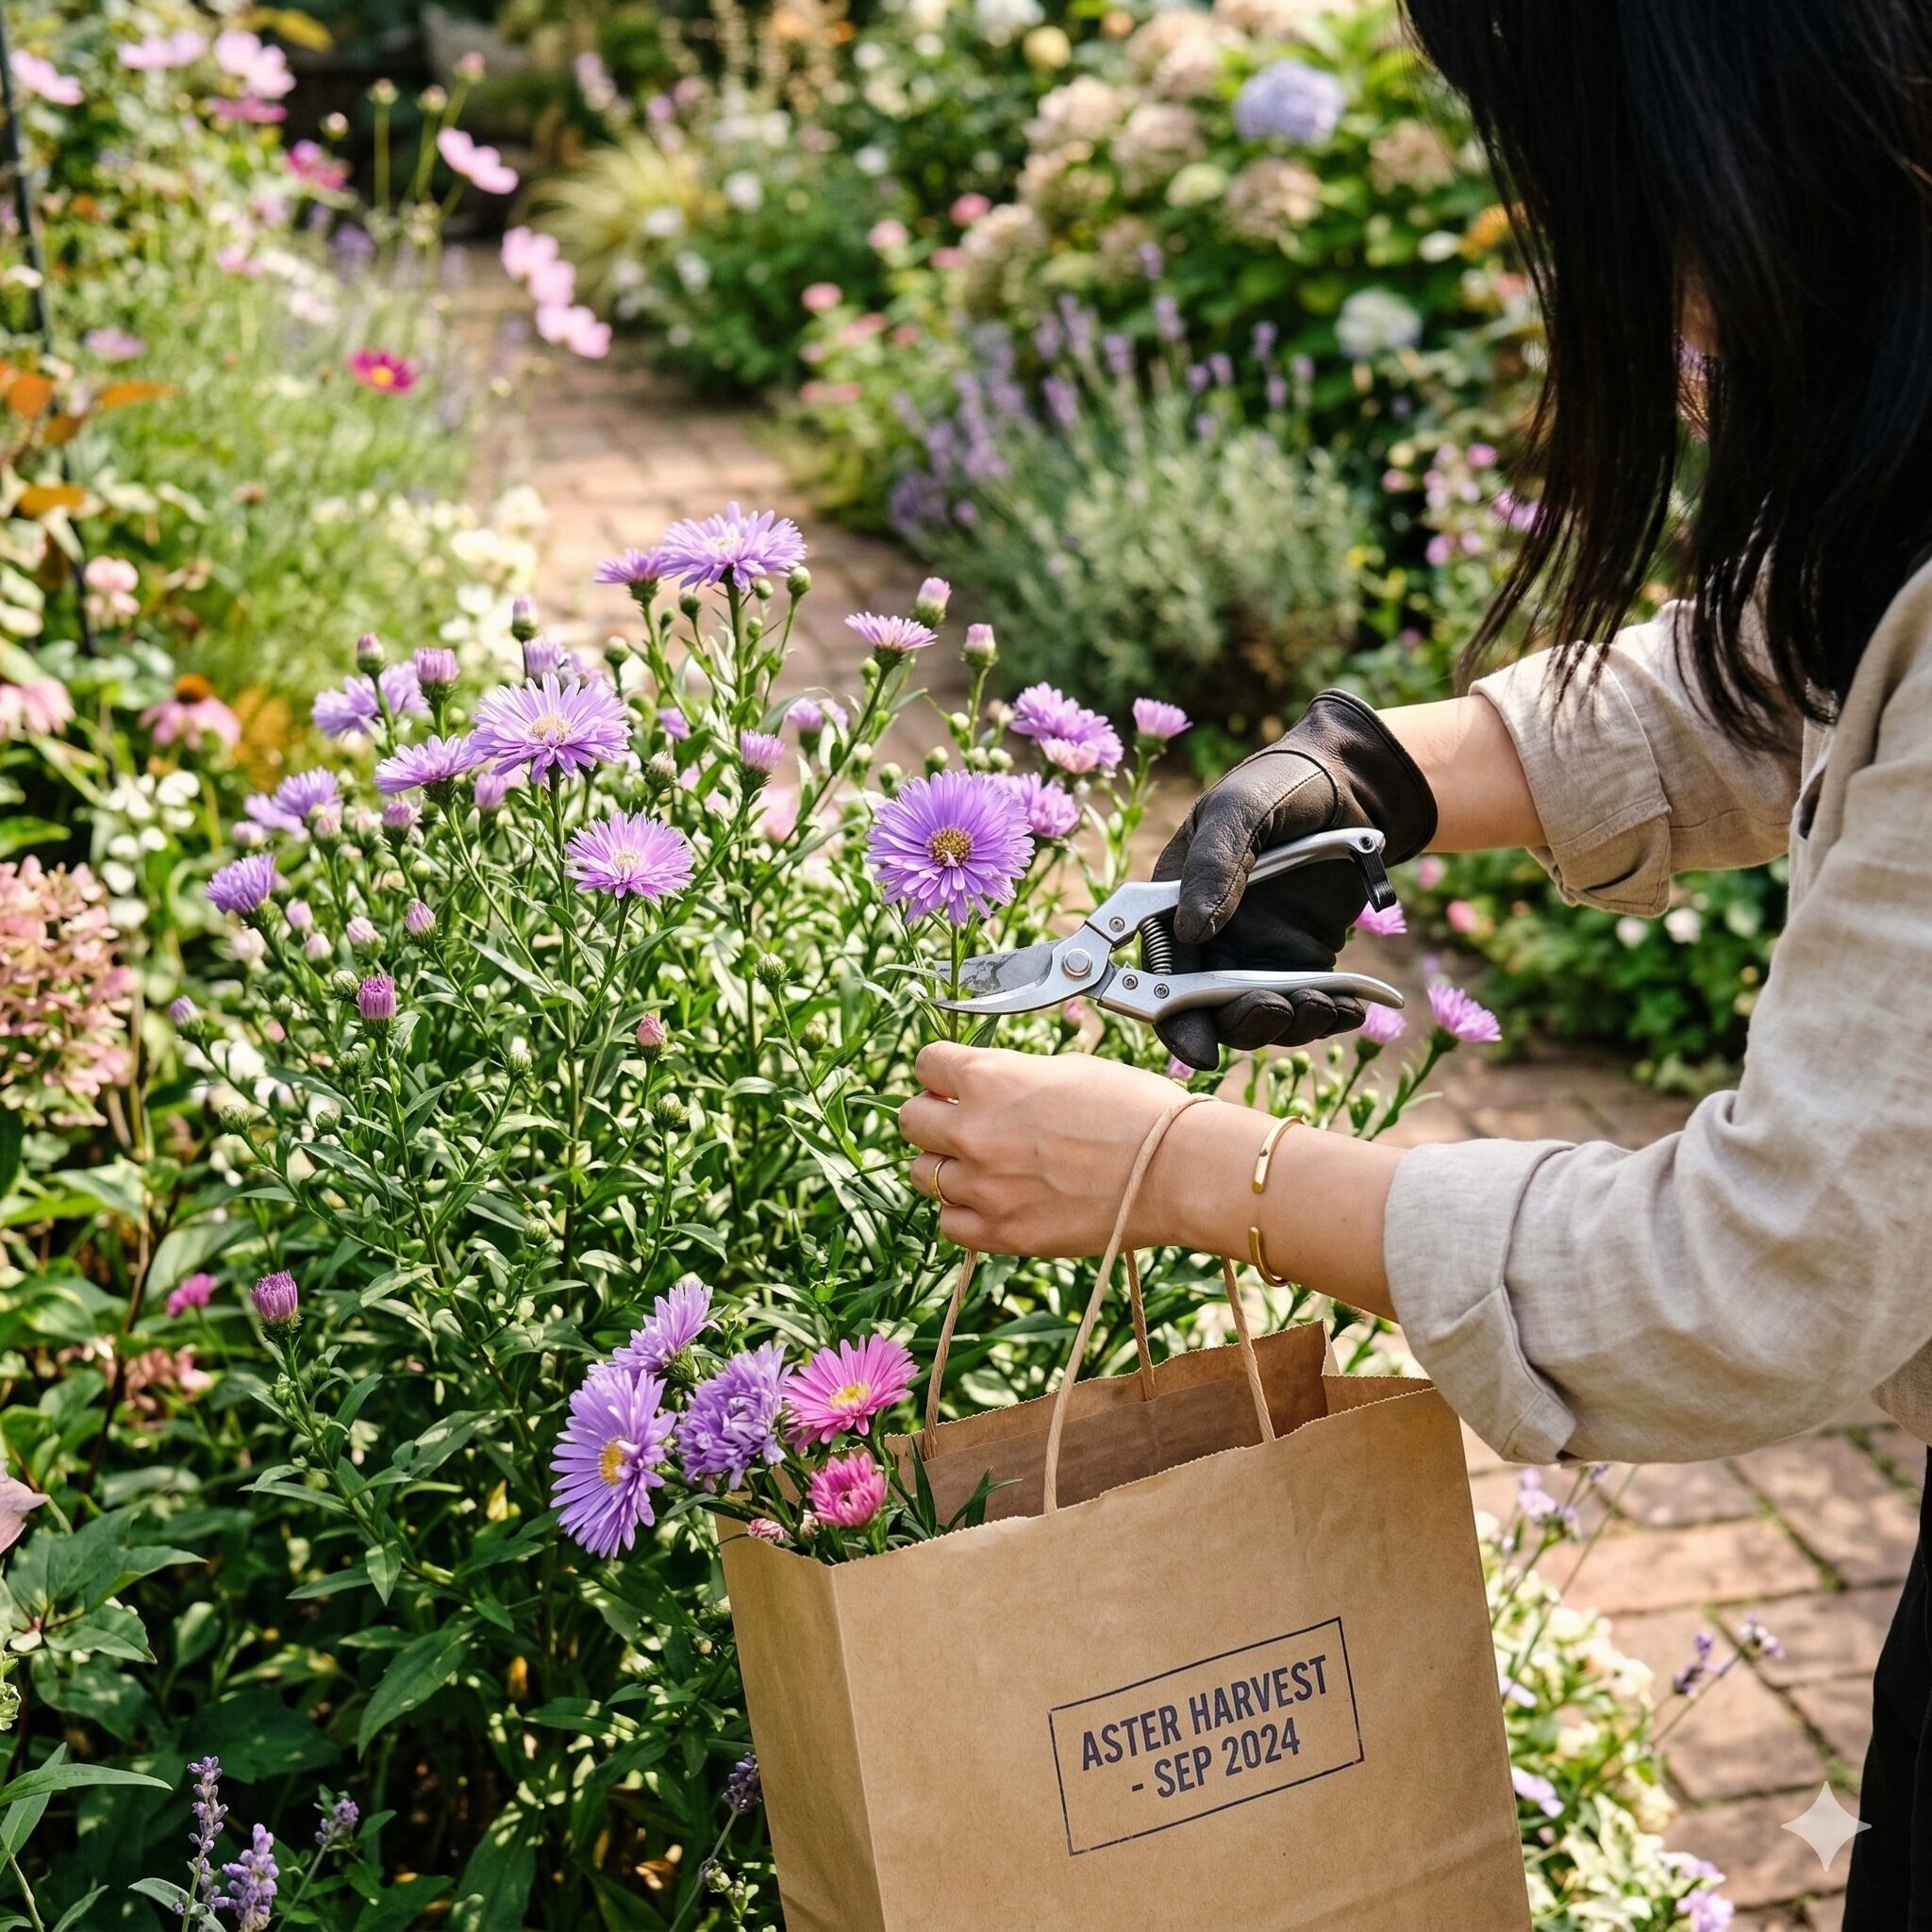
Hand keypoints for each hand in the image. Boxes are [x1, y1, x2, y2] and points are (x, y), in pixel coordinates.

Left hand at [897, 1043, 1196, 1256]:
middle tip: (964, 1124)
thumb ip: (1011, 1077)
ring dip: (949, 1167)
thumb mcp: (1067, 1068)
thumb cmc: (1135, 1110)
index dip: (941, 1072)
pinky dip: (965, 1213)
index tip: (955, 1082)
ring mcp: (984, 1187)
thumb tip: (986, 1086)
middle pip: (910, 1121)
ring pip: (923, 1175)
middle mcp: (974, 1131)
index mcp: (990, 1078)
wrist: (1175, 1170)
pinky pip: (949, 1224)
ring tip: (987, 1166)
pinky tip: (995, 1201)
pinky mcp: (1002, 1234)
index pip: (925, 1064)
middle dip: (934, 1117)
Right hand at [1153, 689, 1436, 1069]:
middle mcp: (1208, 938)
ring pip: (1254, 1016)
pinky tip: (1351, 1007)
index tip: (1199, 1046)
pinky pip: (1303, 1007)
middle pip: (1204, 1008)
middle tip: (1277, 1009)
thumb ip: (1215, 862)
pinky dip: (1327, 1017)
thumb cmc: (1285, 784)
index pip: (1158, 970)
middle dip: (1238, 1024)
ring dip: (1286, 1024)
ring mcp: (1254, 954)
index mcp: (1173, 901)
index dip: (1170, 1016)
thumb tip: (1194, 927)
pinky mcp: (1300, 962)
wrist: (1357, 788)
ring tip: (1322, 1004)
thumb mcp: (1242, 807)